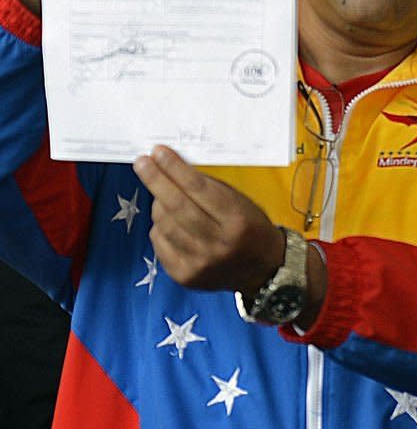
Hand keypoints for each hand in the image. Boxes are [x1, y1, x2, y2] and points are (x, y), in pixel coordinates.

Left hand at [133, 145, 285, 294]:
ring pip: (164, 223)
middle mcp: (217, 245)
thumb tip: (173, 167)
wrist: (262, 269)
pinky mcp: (184, 276)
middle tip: (142, 163)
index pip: (198, 189)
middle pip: (176, 206)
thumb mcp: (239, 201)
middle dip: (155, 180)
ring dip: (157, 202)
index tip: (158, 152)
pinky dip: (159, 225)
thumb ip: (208, 187)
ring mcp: (198, 264)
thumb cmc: (249, 226)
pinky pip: (159, 242)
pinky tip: (166, 218)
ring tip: (160, 191)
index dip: (175, 168)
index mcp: (236, 221)